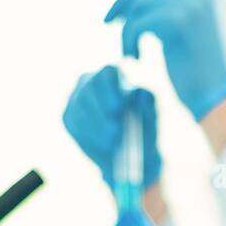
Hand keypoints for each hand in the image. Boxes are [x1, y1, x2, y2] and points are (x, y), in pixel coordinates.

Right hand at [62, 65, 161, 187]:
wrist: (138, 155)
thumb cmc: (150, 128)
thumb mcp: (156, 117)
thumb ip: (150, 103)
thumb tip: (140, 91)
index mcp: (122, 71)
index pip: (111, 71)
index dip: (112, 88)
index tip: (119, 108)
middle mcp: (96, 79)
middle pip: (90, 86)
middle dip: (102, 110)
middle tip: (116, 131)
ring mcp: (80, 96)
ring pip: (80, 105)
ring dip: (97, 125)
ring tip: (115, 141)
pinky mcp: (70, 114)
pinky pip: (73, 121)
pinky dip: (89, 134)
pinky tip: (105, 144)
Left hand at [105, 0, 225, 119]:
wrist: (215, 99)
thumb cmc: (200, 80)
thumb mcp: (186, 41)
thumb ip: (169, 18)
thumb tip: (137, 8)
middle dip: (120, 2)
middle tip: (105, 22)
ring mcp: (187, 6)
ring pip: (137, 6)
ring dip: (126, 32)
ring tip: (130, 55)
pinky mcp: (175, 21)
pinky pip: (136, 25)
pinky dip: (129, 43)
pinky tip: (136, 61)